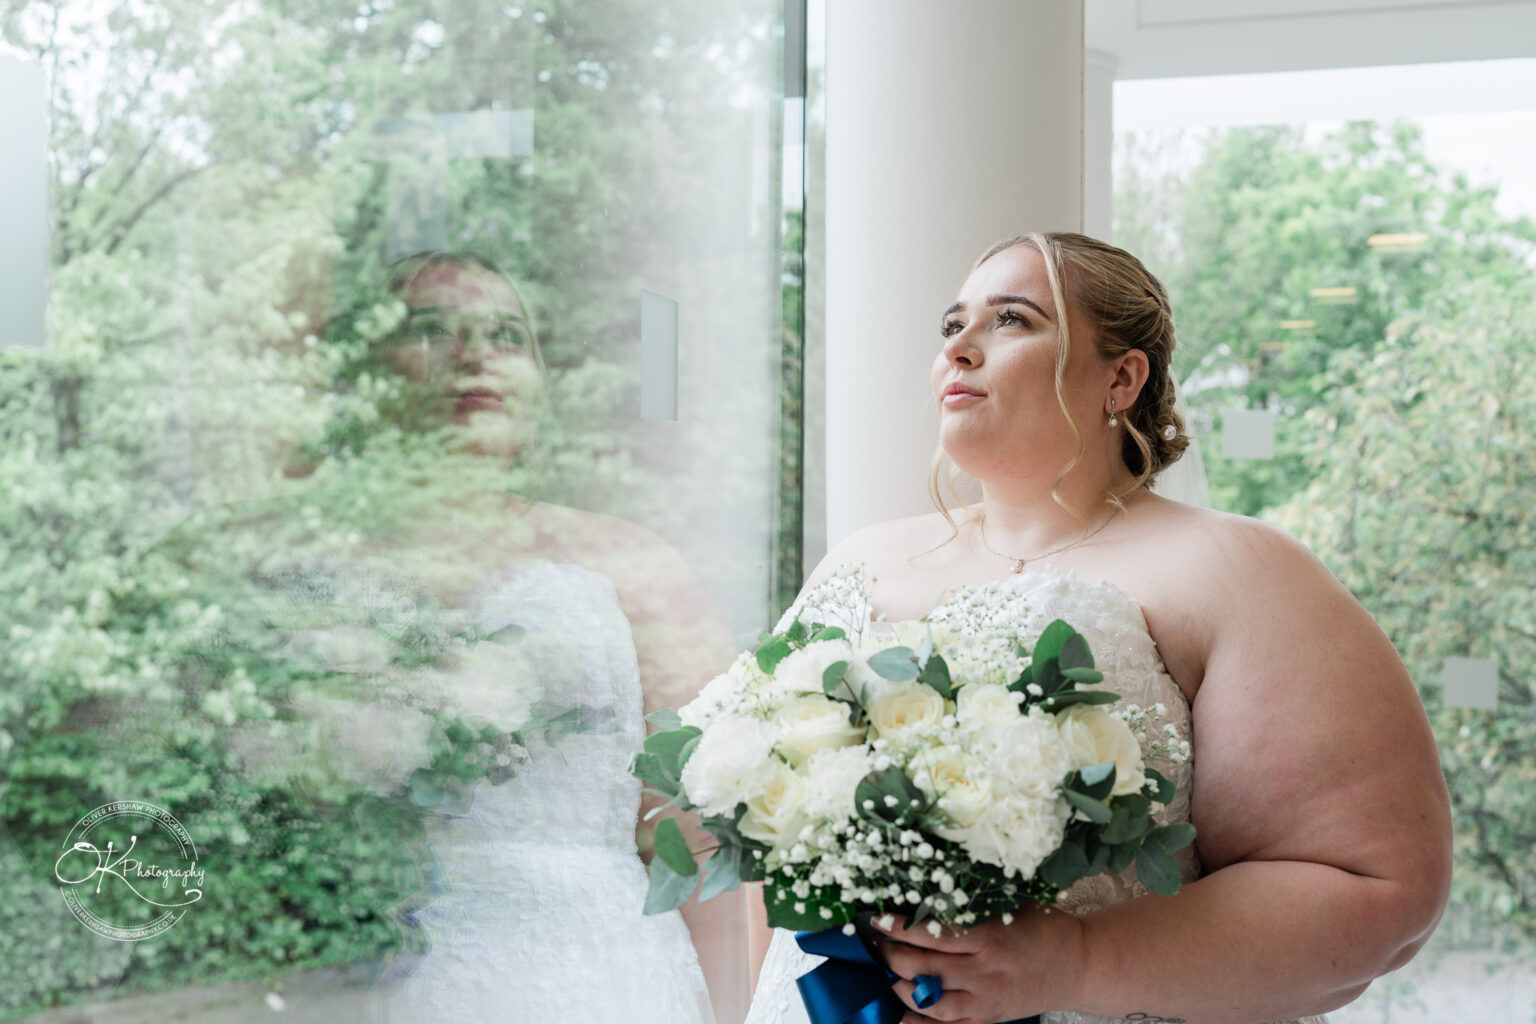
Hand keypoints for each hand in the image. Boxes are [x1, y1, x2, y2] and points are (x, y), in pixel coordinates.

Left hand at [870, 905, 1085, 1023]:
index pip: (932, 934)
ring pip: (931, 1001)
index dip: (899, 928)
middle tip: (874, 943)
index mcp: (989, 938)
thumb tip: (930, 880)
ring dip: (902, 987)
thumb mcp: (1011, 903)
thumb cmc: (1044, 927)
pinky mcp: (989, 1018)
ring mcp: (986, 1000)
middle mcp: (984, 972)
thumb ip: (974, 898)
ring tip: (888, 973)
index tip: (876, 919)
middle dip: (891, 955)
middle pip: (924, 968)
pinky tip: (901, 1015)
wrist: (1079, 965)